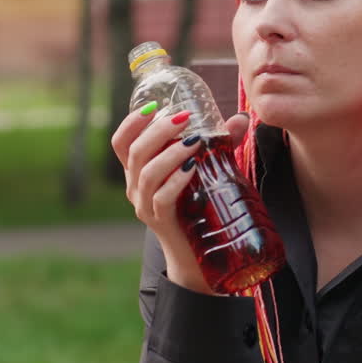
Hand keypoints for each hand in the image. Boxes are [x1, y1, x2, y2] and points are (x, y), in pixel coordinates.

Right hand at [111, 106, 250, 293]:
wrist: (198, 255)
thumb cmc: (198, 206)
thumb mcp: (204, 171)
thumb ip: (218, 145)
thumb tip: (240, 118)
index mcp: (138, 172)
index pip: (121, 143)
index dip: (132, 123)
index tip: (153, 107)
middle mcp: (135, 188)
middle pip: (134, 152)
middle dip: (158, 131)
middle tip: (183, 119)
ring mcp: (145, 207)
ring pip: (147, 174)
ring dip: (170, 153)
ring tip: (193, 142)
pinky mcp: (160, 222)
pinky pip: (162, 198)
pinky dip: (176, 180)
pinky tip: (192, 168)